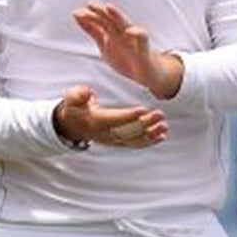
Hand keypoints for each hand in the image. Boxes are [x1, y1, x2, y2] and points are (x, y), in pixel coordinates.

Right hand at [52, 85, 167, 148]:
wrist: (72, 126)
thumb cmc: (75, 108)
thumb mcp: (71, 98)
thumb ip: (78, 95)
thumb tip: (88, 93)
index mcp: (95, 121)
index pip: (114, 119)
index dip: (128, 116)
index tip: (143, 110)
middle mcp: (105, 133)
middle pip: (128, 130)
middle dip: (145, 124)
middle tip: (160, 114)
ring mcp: (113, 140)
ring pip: (134, 139)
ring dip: (151, 134)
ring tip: (164, 126)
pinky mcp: (119, 142)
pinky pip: (135, 144)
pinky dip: (149, 141)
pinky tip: (162, 136)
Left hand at [74, 1, 182, 98]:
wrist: (147, 74)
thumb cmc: (127, 57)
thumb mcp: (105, 44)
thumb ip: (93, 30)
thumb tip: (77, 14)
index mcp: (114, 33)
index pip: (102, 21)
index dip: (91, 16)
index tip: (78, 12)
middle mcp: (124, 34)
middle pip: (112, 20)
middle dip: (101, 12)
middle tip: (90, 5)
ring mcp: (135, 41)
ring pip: (126, 25)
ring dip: (118, 16)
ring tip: (108, 8)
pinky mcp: (145, 51)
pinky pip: (143, 40)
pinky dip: (138, 34)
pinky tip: (130, 31)